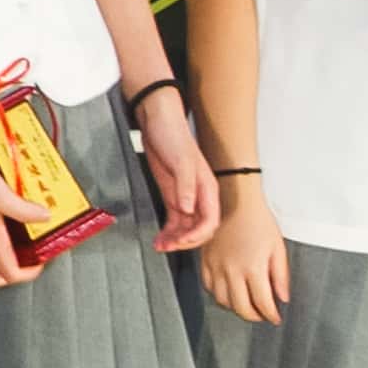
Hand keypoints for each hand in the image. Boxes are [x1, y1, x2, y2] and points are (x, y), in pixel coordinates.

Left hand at [136, 96, 222, 252]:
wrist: (157, 121)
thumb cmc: (172, 136)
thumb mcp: (180, 161)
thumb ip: (185, 186)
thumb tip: (188, 208)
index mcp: (207, 188)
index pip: (209, 221)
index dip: (197, 235)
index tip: (182, 241)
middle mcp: (199, 195)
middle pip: (199, 228)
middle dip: (185, 241)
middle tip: (168, 246)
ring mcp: (186, 196)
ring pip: (186, 227)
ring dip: (175, 239)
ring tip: (160, 245)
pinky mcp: (173, 195)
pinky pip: (174, 221)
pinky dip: (168, 231)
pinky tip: (159, 238)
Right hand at [203, 182, 289, 324]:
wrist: (234, 200)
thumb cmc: (257, 220)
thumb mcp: (277, 247)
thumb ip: (281, 276)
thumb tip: (283, 297)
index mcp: (252, 268)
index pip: (262, 303)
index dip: (271, 315)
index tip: (275, 318)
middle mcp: (231, 270)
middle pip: (240, 308)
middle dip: (254, 316)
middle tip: (262, 315)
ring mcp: (216, 266)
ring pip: (223, 301)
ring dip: (236, 308)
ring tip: (247, 304)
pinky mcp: (205, 261)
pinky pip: (209, 287)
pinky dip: (219, 295)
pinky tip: (229, 291)